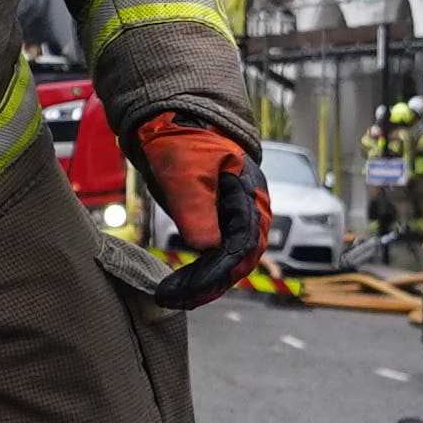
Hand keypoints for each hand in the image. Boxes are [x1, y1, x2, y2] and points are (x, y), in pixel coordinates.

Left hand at [130, 118, 262, 309]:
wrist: (175, 125)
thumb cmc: (181, 142)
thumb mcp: (184, 171)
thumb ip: (195, 207)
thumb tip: (206, 248)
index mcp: (248, 195)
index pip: (241, 243)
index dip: (216, 271)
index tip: (188, 289)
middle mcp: (251, 210)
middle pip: (240, 258)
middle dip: (208, 283)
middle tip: (172, 297)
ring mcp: (238, 218)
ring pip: (231, 262)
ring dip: (205, 283)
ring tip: (171, 297)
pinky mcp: (222, 224)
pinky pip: (220, 256)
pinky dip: (203, 274)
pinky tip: (181, 285)